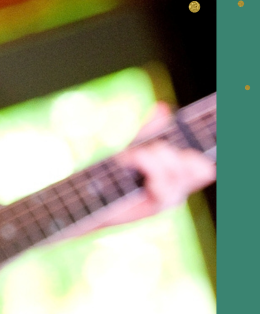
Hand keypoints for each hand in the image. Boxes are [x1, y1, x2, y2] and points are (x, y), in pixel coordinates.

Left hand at [113, 103, 215, 223]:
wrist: (93, 197)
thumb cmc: (115, 175)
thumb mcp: (135, 146)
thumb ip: (152, 130)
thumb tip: (164, 106)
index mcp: (182, 173)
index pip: (207, 163)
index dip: (213, 147)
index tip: (219, 129)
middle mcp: (182, 187)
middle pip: (200, 165)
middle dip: (170, 150)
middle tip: (145, 150)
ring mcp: (172, 199)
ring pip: (178, 169)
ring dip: (151, 156)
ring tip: (130, 157)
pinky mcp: (157, 207)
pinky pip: (163, 184)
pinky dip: (146, 167)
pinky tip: (128, 163)